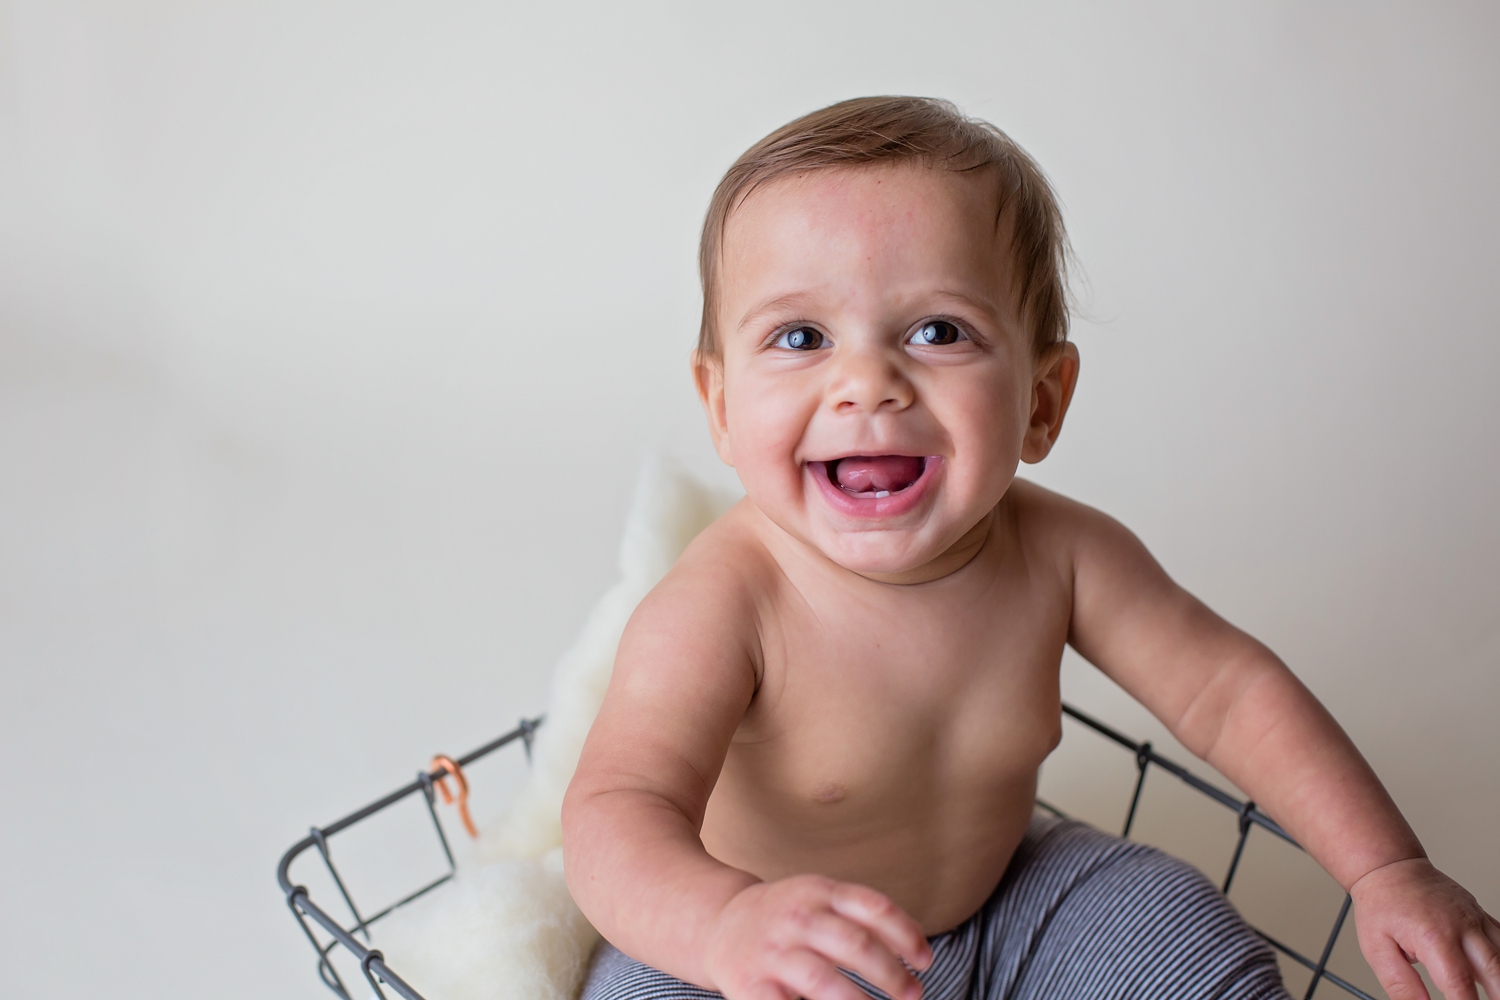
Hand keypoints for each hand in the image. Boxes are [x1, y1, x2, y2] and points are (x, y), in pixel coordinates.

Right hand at [702, 876, 933, 999]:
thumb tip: (917, 952)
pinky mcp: (750, 986)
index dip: (907, 935)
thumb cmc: (785, 917)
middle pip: (855, 945)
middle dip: (892, 975)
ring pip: (824, 982)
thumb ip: (862, 916)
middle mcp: (796, 918)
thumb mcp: (819, 898)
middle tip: (914, 994)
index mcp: (819, 891)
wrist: (716, 924)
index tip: (925, 961)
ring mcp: (772, 953)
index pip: (873, 907)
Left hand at [1351, 857, 1499, 999]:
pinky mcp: (1481, 916)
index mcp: (1433, 937)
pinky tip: (1496, 976)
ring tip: (1495, 993)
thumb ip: (1400, 983)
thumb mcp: (1376, 948)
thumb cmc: (1381, 903)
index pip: (1459, 984)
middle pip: (1495, 971)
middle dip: (1497, 995)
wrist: (1389, 867)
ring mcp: (1475, 919)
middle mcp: (1462, 926)